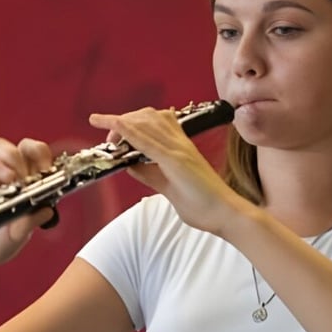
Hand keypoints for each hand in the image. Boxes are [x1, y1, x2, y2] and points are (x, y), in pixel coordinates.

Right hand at [0, 137, 56, 272]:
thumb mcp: (18, 237)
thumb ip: (29, 223)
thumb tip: (47, 209)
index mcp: (25, 185)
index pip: (36, 156)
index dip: (44, 157)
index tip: (48, 170)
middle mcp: (7, 178)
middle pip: (20, 145)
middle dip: (31, 152)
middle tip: (32, 175)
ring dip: (11, 157)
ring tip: (16, 179)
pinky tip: (4, 181)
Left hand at [89, 107, 239, 233]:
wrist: (227, 214)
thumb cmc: (203, 203)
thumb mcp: (168, 186)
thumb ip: (149, 173)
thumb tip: (130, 164)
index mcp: (180, 147)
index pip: (153, 122)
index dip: (132, 120)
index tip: (114, 127)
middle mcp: (180, 143)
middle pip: (146, 117)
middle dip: (123, 122)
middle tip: (109, 139)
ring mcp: (179, 149)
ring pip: (145, 124)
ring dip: (121, 123)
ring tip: (105, 129)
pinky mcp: (176, 160)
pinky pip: (148, 141)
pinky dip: (129, 131)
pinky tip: (115, 125)